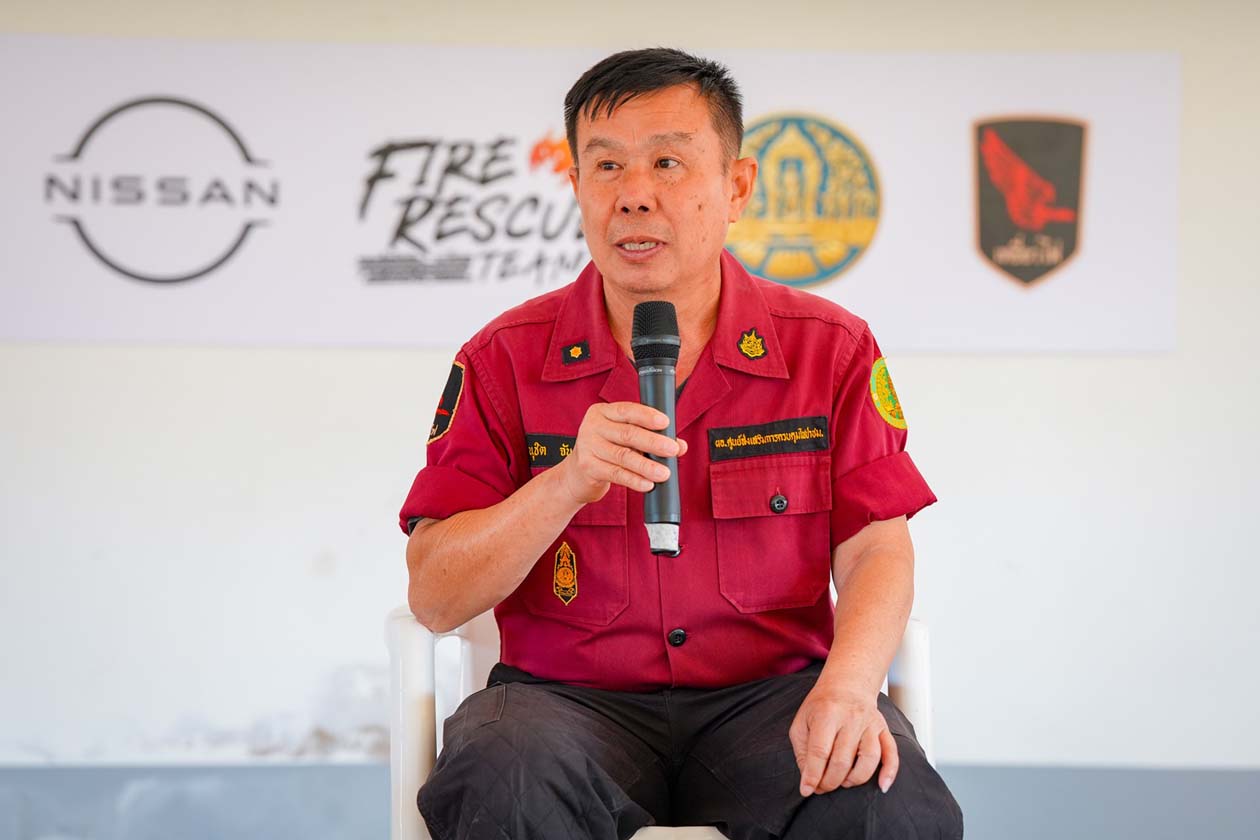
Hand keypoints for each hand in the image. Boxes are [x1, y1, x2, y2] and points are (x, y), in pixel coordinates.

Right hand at [556, 402, 687, 504]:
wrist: (576, 475)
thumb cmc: (605, 451)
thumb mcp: (624, 439)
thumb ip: (650, 437)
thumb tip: (680, 445)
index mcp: (603, 412)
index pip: (627, 411)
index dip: (647, 416)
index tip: (666, 423)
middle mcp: (592, 426)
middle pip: (627, 433)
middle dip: (653, 442)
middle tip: (673, 450)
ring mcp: (588, 446)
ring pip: (623, 456)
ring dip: (647, 465)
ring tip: (664, 473)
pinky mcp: (587, 467)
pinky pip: (616, 473)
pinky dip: (634, 480)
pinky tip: (647, 484)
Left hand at [788, 682, 898, 796]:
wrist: (847, 684)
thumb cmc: (822, 706)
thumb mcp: (802, 721)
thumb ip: (802, 750)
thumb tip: (808, 778)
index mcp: (827, 714)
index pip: (819, 751)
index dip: (812, 774)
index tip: (806, 789)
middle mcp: (851, 718)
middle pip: (842, 760)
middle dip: (830, 781)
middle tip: (822, 787)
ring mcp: (870, 724)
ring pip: (869, 759)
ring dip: (854, 779)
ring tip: (843, 782)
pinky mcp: (883, 729)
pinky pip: (892, 754)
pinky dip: (890, 772)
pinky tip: (882, 786)